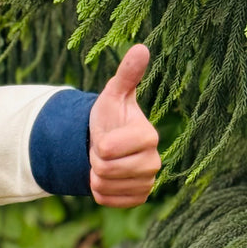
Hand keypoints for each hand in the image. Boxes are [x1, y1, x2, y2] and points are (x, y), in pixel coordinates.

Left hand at [88, 44, 160, 206]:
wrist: (105, 143)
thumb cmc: (109, 117)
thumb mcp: (113, 94)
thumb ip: (126, 74)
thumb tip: (141, 47)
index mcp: (149, 137)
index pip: (105, 149)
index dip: (97, 143)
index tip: (105, 136)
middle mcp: (154, 162)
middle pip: (103, 170)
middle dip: (93, 159)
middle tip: (102, 150)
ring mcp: (148, 182)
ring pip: (102, 186)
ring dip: (94, 175)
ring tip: (104, 162)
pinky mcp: (138, 198)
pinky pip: (105, 200)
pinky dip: (98, 191)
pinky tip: (107, 178)